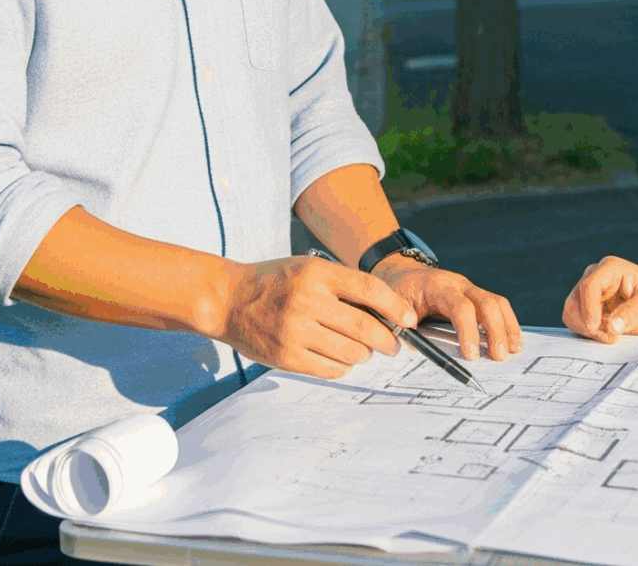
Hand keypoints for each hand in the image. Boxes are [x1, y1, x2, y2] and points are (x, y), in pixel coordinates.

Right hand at [217, 256, 415, 378]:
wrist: (228, 300)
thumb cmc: (273, 282)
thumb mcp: (308, 268)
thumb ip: (343, 285)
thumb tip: (386, 311)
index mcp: (316, 274)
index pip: (369, 289)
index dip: (396, 307)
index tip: (409, 319)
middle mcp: (306, 301)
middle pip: (365, 327)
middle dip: (388, 340)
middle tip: (393, 344)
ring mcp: (295, 331)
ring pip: (352, 353)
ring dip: (365, 354)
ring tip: (362, 349)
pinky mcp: (287, 357)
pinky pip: (331, 369)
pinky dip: (344, 366)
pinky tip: (340, 357)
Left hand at [379, 261, 521, 361]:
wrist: (400, 273)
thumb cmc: (395, 294)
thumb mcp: (391, 308)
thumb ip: (402, 327)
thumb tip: (416, 351)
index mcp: (436, 286)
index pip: (460, 307)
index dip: (467, 332)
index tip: (471, 356)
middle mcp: (457, 283)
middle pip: (486, 302)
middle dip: (495, 330)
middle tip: (499, 356)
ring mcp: (468, 288)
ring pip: (496, 302)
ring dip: (507, 326)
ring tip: (514, 349)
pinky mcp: (473, 296)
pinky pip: (495, 306)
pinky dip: (506, 323)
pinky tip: (512, 340)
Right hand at [562, 251, 637, 342]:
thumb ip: (634, 312)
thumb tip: (612, 328)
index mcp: (609, 269)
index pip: (589, 286)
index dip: (589, 309)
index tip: (595, 329)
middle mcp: (594, 276)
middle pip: (574, 301)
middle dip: (586, 323)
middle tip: (607, 338)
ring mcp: (588, 291)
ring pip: (571, 312)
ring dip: (586, 329)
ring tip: (609, 336)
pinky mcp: (587, 305)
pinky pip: (577, 321)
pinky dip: (588, 332)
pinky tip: (606, 334)